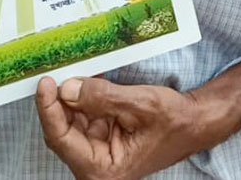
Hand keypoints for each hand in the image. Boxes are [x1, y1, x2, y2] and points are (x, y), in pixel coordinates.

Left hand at [36, 76, 227, 179]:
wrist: (196, 123)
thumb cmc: (176, 121)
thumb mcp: (140, 104)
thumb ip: (101, 98)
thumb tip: (67, 89)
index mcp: (104, 170)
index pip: (61, 139)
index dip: (49, 110)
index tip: (45, 84)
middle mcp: (97, 166)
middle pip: (62, 131)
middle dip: (57, 102)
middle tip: (52, 72)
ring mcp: (98, 153)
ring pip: (70, 122)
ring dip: (69, 98)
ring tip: (68, 71)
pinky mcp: (102, 139)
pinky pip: (83, 117)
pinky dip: (81, 98)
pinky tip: (82, 80)